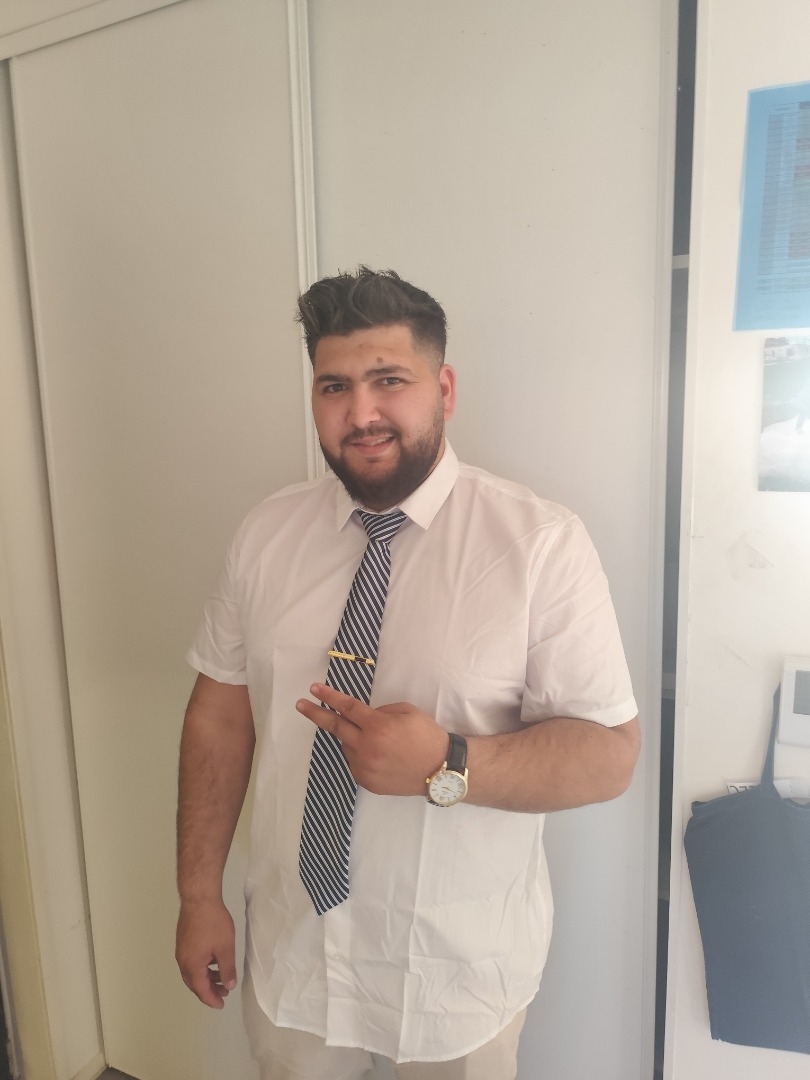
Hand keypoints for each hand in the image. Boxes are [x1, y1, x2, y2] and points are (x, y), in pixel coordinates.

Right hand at [176, 899, 236, 1008]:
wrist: (199, 898)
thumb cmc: (213, 923)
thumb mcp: (225, 948)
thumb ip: (227, 969)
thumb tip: (228, 985)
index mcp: (192, 966)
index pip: (201, 990)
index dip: (212, 999)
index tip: (221, 1004)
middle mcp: (182, 961)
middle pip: (194, 983)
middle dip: (209, 990)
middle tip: (224, 992)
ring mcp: (181, 950)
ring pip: (192, 972)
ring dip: (206, 978)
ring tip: (222, 977)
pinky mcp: (183, 941)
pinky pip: (191, 962)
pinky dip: (202, 967)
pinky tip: (213, 961)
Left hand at [296, 683, 448, 796]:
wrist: (441, 770)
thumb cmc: (426, 735)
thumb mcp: (407, 711)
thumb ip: (380, 711)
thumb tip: (362, 717)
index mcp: (378, 726)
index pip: (347, 707)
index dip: (329, 697)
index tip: (313, 689)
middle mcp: (367, 747)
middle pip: (335, 727)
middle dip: (316, 714)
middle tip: (301, 705)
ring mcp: (365, 767)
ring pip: (347, 746)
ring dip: (352, 738)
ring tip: (375, 739)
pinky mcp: (367, 782)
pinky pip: (355, 762)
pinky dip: (360, 754)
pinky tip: (378, 755)